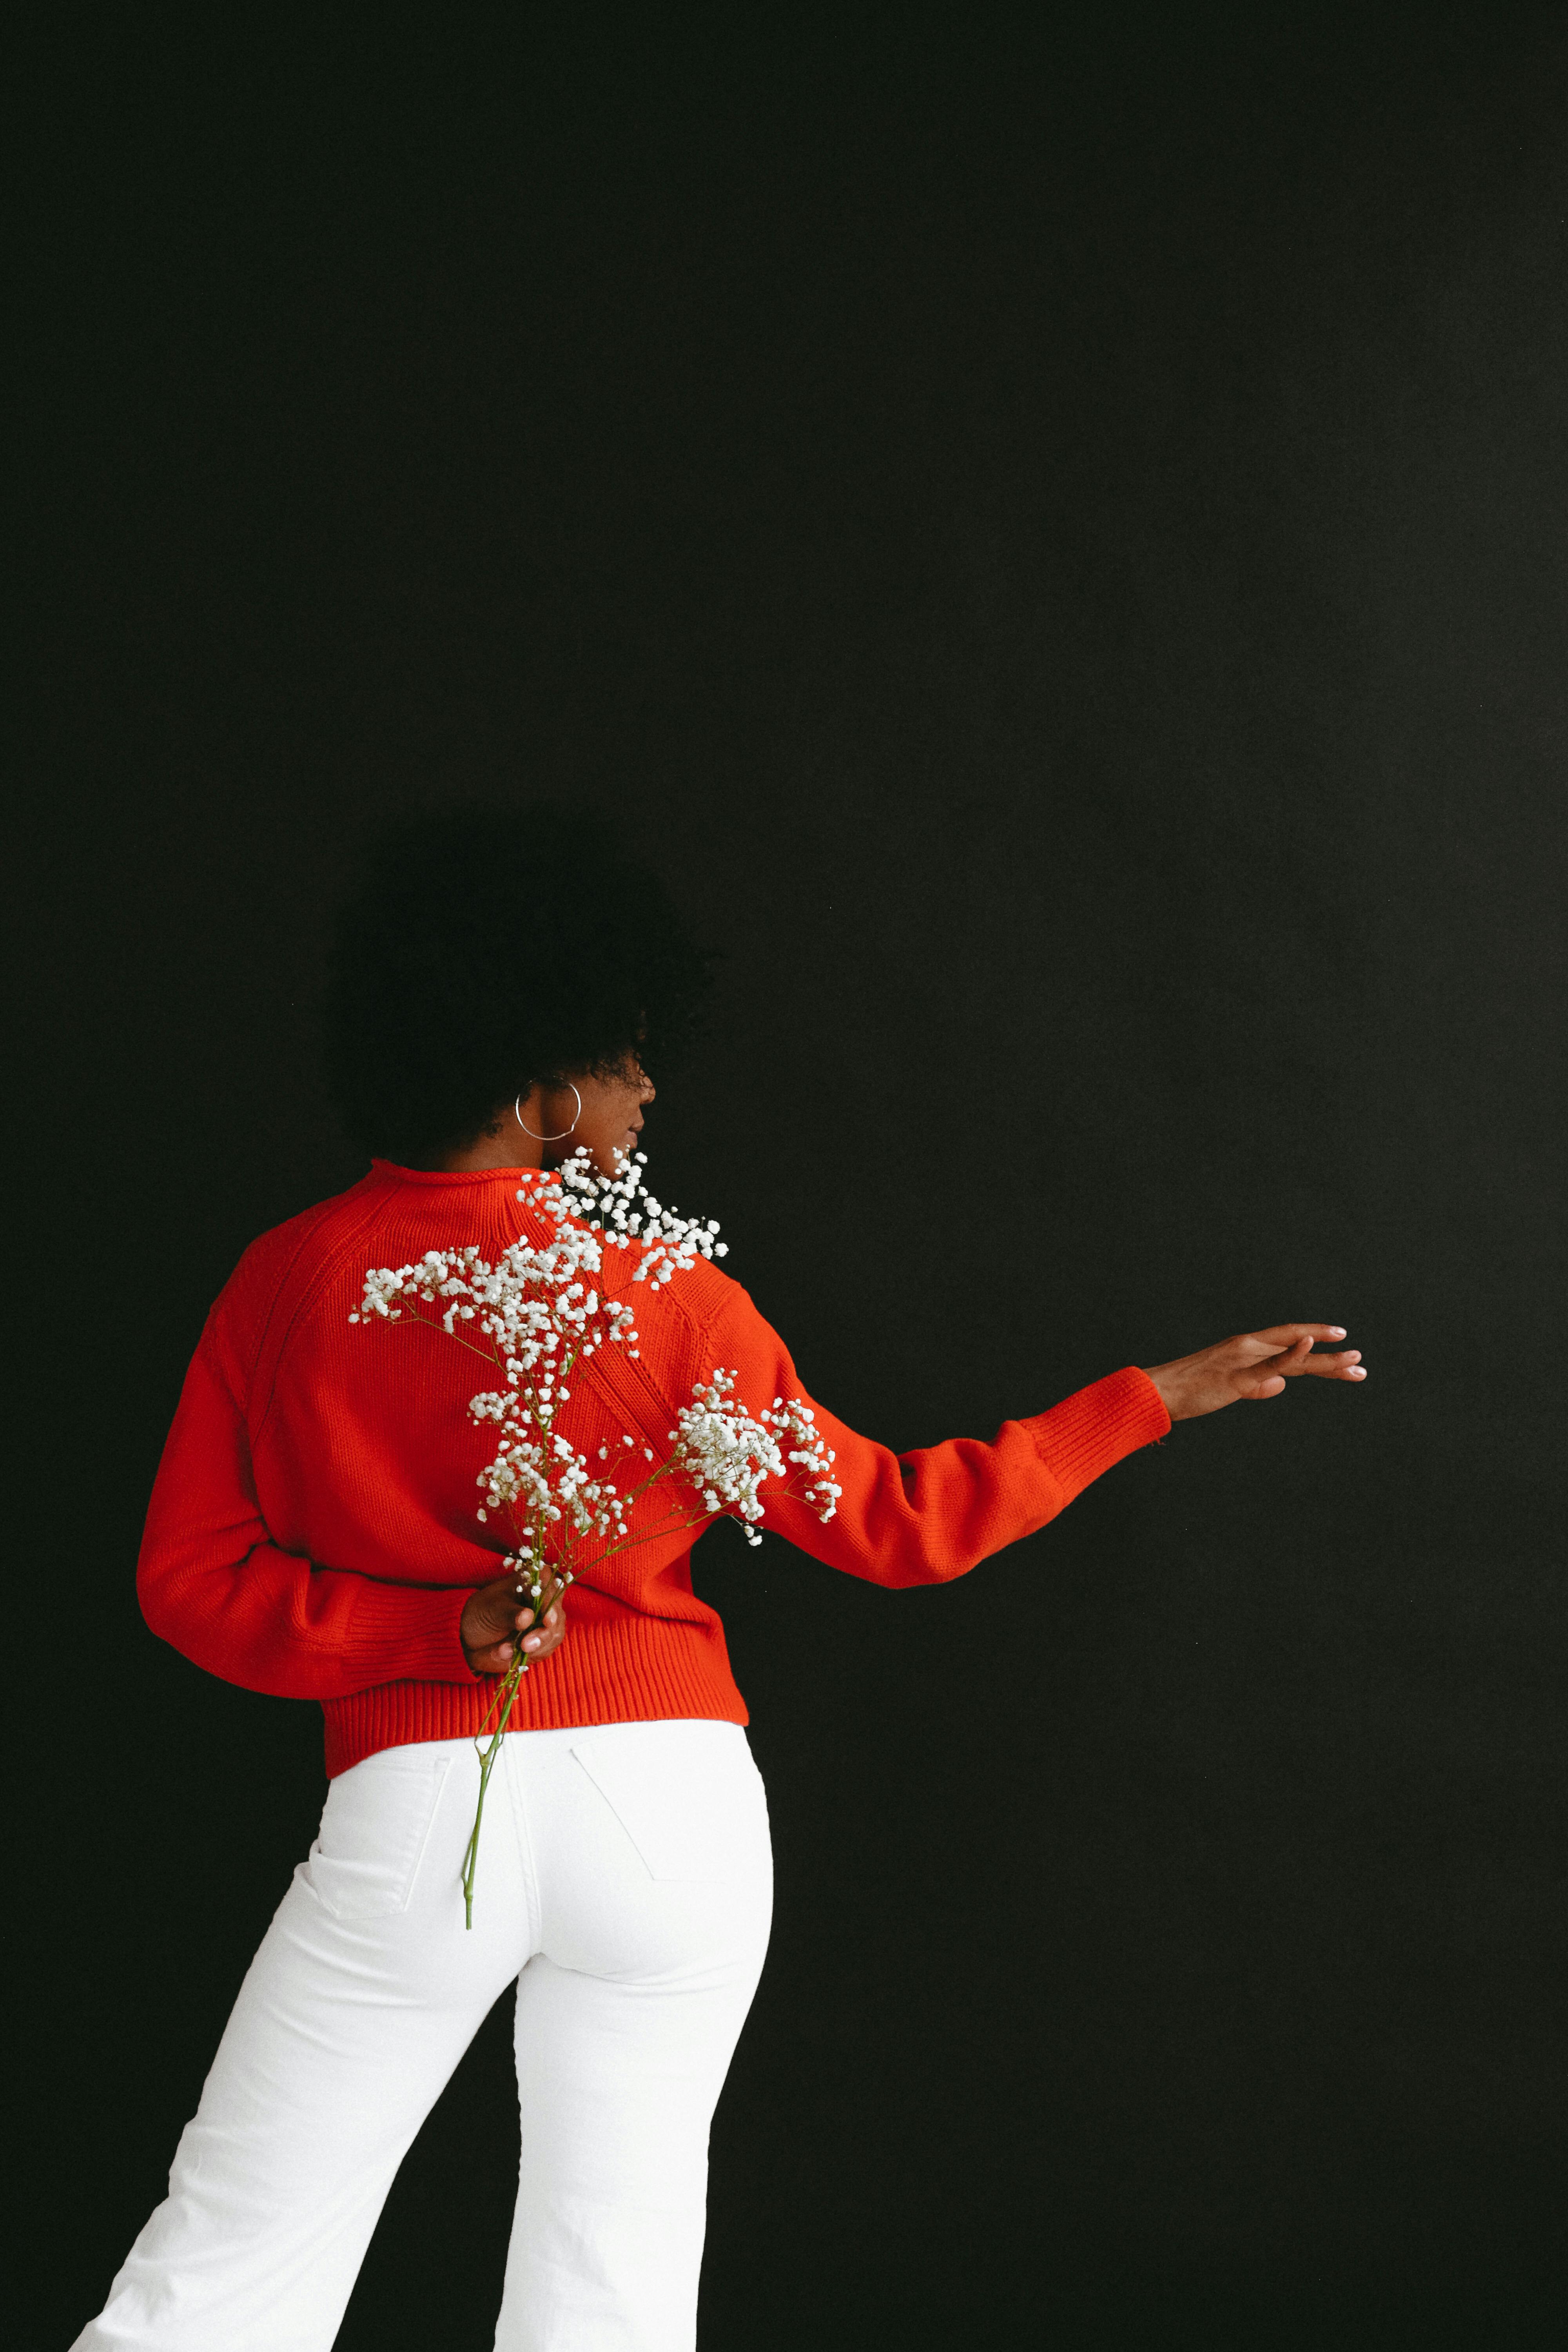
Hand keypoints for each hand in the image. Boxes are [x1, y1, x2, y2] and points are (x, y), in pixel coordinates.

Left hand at [460, 1569, 567, 1677]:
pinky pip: (545, 1650)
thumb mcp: (490, 1610)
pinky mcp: (544, 1641)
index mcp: (532, 1581)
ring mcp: (547, 1622)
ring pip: (554, 1635)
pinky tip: (507, 1654)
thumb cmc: (482, 1614)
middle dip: (543, 1634)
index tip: (547, 1621)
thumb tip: (527, 1617)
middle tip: (525, 1645)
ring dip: (533, 1647)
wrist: (474, 1636)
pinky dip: (528, 1655)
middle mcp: (545, 1599)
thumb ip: (508, 1613)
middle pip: (557, 1615)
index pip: (549, 1589)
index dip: (551, 1605)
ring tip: (504, 1651)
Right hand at [1142, 1324, 1365, 1421]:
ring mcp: (1243, 1359)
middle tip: (1360, 1360)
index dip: (1317, 1345)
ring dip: (1326, 1358)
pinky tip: (1311, 1343)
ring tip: (1355, 1359)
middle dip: (1331, 1355)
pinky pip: (1269, 1365)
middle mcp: (1248, 1347)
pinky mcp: (1236, 1376)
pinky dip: (1291, 1353)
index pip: (1289, 1345)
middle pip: (1298, 1349)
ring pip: (1292, 1357)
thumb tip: (1280, 1386)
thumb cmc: (1190, 1392)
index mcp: (1246, 1350)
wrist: (1159, 1393)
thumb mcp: (1230, 1387)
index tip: (1343, 1344)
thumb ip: (1256, 1385)